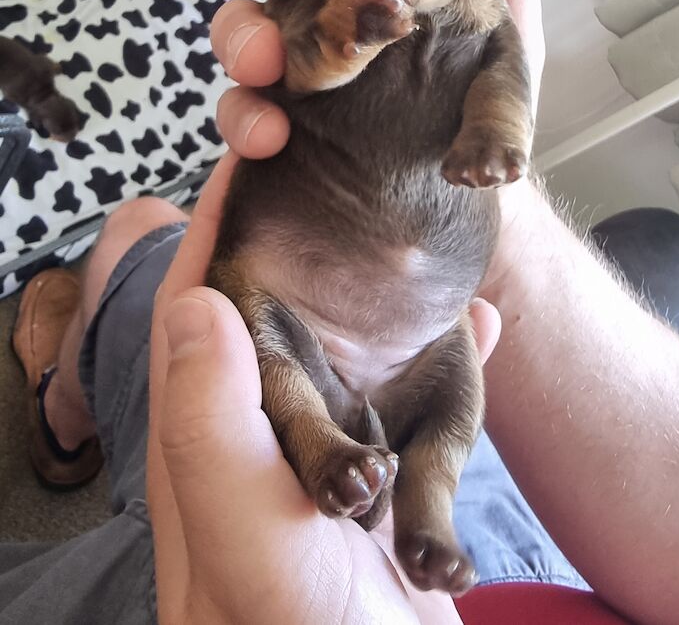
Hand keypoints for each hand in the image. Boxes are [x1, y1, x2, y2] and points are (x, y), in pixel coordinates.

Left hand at [148, 154, 480, 624]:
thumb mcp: (252, 540)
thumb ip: (217, 426)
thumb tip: (195, 299)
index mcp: (211, 438)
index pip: (199, 299)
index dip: (218, 216)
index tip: (256, 141)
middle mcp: (263, 440)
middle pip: (273, 307)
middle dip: (301, 231)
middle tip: (338, 158)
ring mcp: (329, 464)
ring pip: (350, 346)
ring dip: (380, 287)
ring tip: (412, 228)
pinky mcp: (385, 495)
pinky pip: (413, 406)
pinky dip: (446, 362)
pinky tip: (480, 332)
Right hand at [209, 0, 544, 297]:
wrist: (468, 193)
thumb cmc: (482, 108)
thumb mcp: (510, 41)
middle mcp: (322, 19)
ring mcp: (291, 73)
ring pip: (240, 32)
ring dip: (243, 37)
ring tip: (267, 64)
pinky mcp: (272, 129)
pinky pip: (239, 114)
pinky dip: (244, 118)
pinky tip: (271, 134)